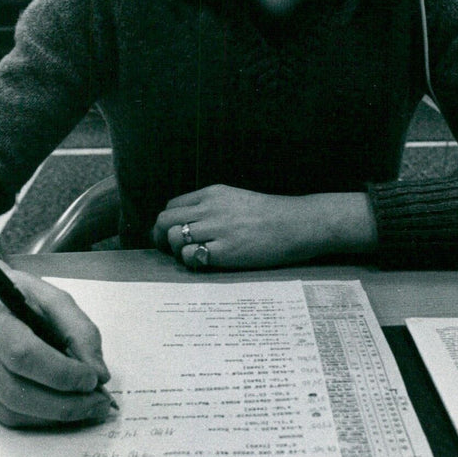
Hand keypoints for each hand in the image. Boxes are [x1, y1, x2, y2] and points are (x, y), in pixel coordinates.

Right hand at [0, 250, 113, 427]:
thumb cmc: (13, 292)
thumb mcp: (51, 296)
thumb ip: (79, 329)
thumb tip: (98, 374)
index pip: (22, 353)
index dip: (60, 372)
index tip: (92, 379)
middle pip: (14, 390)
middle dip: (63, 404)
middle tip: (98, 403)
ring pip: (9, 410)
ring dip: (54, 416)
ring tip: (87, 408)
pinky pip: (4, 414)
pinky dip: (39, 418)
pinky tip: (62, 408)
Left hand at [152, 185, 376, 270]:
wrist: (297, 224)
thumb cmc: (270, 214)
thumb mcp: (236, 198)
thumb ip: (212, 205)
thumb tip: (190, 221)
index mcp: (213, 193)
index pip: (172, 206)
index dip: (167, 222)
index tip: (170, 234)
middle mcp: (210, 208)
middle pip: (166, 221)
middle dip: (160, 237)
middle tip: (168, 249)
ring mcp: (217, 229)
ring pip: (174, 237)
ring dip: (175, 249)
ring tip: (189, 256)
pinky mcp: (225, 251)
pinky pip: (191, 256)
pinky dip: (190, 261)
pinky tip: (203, 262)